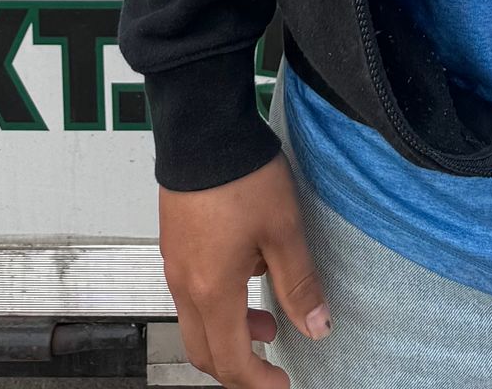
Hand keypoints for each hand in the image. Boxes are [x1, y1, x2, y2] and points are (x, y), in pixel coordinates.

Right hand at [160, 155, 330, 387]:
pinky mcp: (174, 244)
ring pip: (196, 322)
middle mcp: (184, 285)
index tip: (281, 384)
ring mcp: (175, 264)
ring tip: (266, 316)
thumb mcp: (283, 231)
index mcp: (212, 291)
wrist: (202, 129)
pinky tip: (246, 272)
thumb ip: (299, 284)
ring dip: (230, 331)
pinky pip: (190, 293)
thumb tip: (317, 327)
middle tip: (271, 362)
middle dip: (238, 365)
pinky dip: (217, 304)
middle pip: (204, 351)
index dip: (257, 382)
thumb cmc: (241, 176)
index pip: (230, 361)